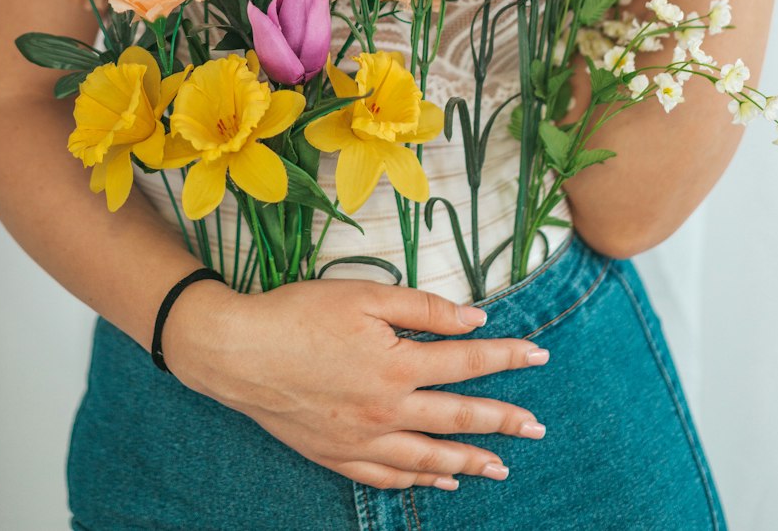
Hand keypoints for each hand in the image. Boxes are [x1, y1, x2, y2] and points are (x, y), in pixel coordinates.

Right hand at [167, 277, 549, 490]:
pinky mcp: (338, 454)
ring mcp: (363, 439)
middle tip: (537, 427)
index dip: (506, 356)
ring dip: (470, 461)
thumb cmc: (299, 313)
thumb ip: (422, 308)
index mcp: (397, 364)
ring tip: (501, 466)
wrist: (238, 353)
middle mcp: (387, 409)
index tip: (539, 355)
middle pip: (458, 416)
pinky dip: (421, 479)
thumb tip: (474, 317)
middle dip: (503, 420)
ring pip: (430, 457)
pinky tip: (441, 481)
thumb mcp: (364, 295)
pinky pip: (390, 475)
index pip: (467, 361)